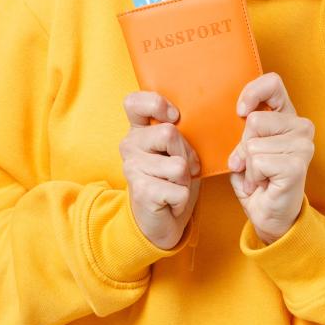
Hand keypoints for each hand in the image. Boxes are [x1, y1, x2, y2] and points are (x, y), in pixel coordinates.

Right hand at [120, 91, 201, 249]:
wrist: (160, 221)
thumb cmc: (172, 181)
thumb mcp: (176, 151)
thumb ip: (178, 133)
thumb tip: (194, 123)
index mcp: (138, 131)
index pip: (134, 102)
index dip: (157, 104)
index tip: (174, 117)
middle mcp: (130, 146)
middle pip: (169, 133)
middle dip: (186, 154)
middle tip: (182, 170)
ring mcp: (132, 168)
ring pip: (179, 165)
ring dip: (186, 179)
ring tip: (175, 186)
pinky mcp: (141, 191)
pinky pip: (179, 189)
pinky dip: (183, 199)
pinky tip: (171, 202)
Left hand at [227, 72, 314, 244]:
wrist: (269, 214)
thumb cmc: (257, 179)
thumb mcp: (245, 147)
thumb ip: (244, 129)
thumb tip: (241, 116)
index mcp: (287, 115)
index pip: (273, 83)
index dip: (252, 93)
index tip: (240, 112)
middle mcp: (301, 126)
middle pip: (254, 120)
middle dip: (244, 145)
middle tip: (253, 164)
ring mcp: (302, 145)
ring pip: (252, 144)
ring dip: (248, 165)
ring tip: (259, 176)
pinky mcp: (297, 165)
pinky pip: (257, 162)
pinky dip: (252, 177)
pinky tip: (263, 184)